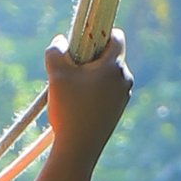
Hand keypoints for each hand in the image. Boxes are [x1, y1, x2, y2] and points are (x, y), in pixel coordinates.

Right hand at [45, 30, 132, 163]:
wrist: (78, 148)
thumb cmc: (69, 109)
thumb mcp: (56, 74)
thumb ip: (55, 50)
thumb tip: (61, 40)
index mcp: (115, 66)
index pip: (116, 36)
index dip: (99, 32)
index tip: (82, 39)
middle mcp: (124, 78)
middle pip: (109, 55)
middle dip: (90, 56)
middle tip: (70, 67)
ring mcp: (123, 96)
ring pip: (107, 74)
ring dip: (91, 75)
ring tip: (71, 89)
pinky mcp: (118, 110)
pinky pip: (107, 90)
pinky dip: (94, 90)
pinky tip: (77, 103)